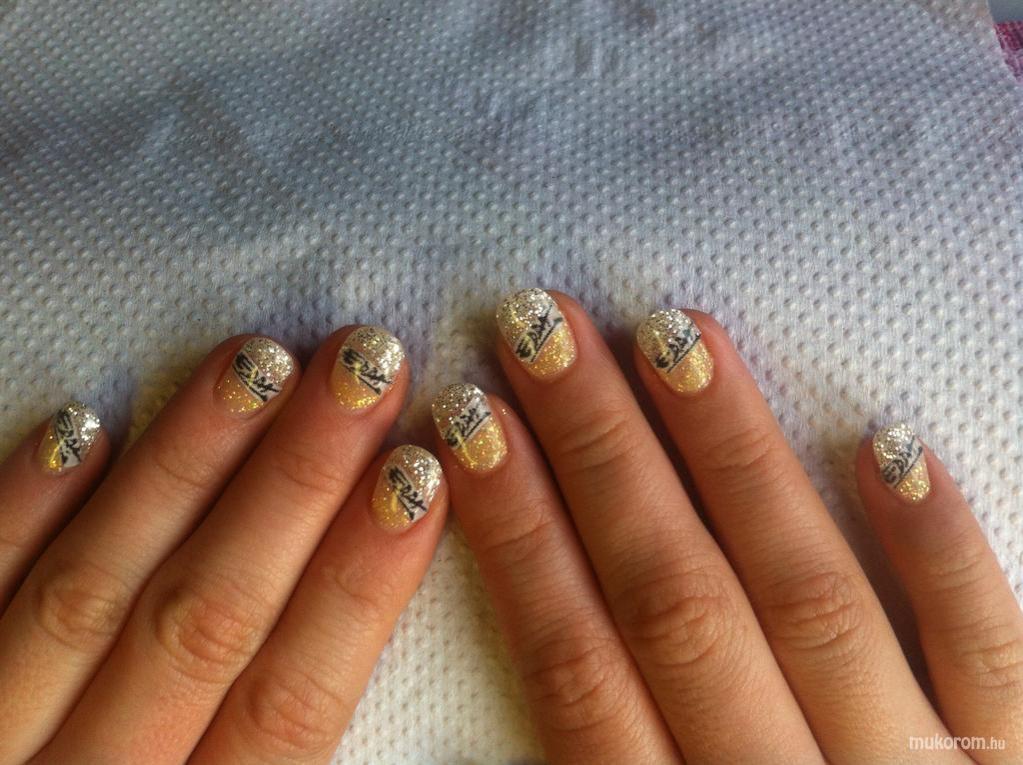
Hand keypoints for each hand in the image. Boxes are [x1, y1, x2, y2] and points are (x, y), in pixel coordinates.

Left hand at [0, 328, 447, 763]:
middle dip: (297, 485)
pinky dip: (16, 512)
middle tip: (365, 369)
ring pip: (94, 591)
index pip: (292, 700)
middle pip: (205, 619)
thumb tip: (375, 696)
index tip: (423, 476)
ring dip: (184, 467)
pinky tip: (82, 426)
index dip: (362, 583)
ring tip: (260, 363)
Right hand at [435, 288, 1022, 763]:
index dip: (516, 540)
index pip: (576, 667)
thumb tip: (516, 692)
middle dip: (599, 456)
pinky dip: (940, 547)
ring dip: (733, 460)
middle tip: (541, 330)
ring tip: (672, 337)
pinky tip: (887, 439)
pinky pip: (992, 647)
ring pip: (807, 595)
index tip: (469, 427)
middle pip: (674, 602)